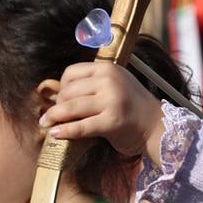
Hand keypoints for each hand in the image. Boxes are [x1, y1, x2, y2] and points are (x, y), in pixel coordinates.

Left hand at [41, 63, 164, 162]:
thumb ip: (91, 86)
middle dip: (57, 105)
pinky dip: (66, 131)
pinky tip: (56, 134)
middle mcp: (109, 81)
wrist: (156, 126)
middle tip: (51, 116)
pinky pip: (81, 126)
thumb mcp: (114, 86)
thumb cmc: (131, 108)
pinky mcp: (112, 122)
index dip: (61, 87)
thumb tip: (56, 94)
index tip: (61, 100)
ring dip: (55, 117)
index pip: (71, 73)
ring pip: (71, 107)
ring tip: (46, 124)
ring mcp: (112, 100)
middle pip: (68, 91)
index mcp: (108, 68)